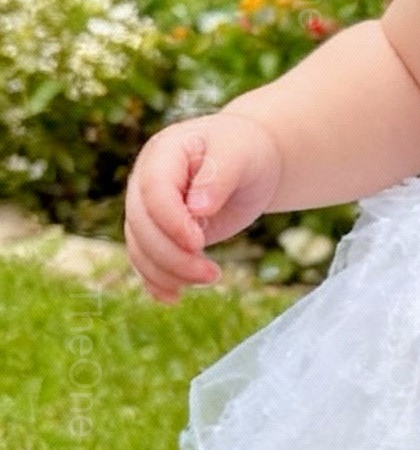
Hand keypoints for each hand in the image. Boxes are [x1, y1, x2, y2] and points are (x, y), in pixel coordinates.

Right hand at [124, 110, 283, 305]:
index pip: (154, 191)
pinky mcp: (158, 233)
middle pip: (142, 225)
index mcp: (163, 153)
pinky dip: (156, 282)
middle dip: (173, 256)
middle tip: (213, 274)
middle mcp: (145, 181)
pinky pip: (145, 260)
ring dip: (168, 273)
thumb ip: (218, 176)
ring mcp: (148, 209)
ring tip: (210, 278)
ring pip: (140, 248)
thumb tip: (197, 208)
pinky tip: (174, 298)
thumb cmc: (245, 151)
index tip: (198, 243)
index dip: (171, 221)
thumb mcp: (239, 154)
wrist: (248, 161)